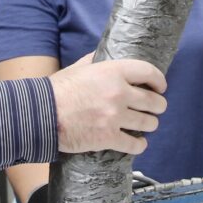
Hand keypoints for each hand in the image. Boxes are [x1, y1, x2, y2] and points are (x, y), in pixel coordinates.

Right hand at [48, 54, 166, 155]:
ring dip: (150, 124)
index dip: (159, 80)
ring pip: (149, 123)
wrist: (41, 114)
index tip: (160, 86)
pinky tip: (138, 143)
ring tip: (146, 125)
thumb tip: (101, 57)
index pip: (148, 72)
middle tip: (155, 108)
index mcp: (113, 72)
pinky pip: (135, 144)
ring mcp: (115, 117)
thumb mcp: (77, 68)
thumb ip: (94, 62)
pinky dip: (139, 145)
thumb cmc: (57, 90)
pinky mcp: (109, 138)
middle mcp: (119, 93)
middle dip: (158, 105)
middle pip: (154, 101)